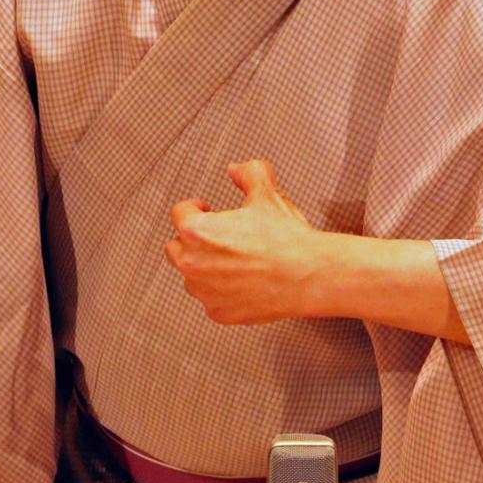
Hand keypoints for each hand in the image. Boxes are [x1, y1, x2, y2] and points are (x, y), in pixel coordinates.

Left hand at [165, 157, 321, 324]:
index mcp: (197, 231)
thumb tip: (237, 169)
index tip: (205, 209)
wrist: (307, 275)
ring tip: (233, 262)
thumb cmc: (286, 239)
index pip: (179, 213)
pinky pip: (211, 300)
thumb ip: (248, 173)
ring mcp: (204, 292)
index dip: (194, 207)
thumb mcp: (267, 194)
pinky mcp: (219, 313)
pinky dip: (222, 293)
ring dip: (205, 268)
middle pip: (175, 247)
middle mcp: (192, 263)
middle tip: (216, 237)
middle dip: (191, 240)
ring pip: (192, 277)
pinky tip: (243, 283)